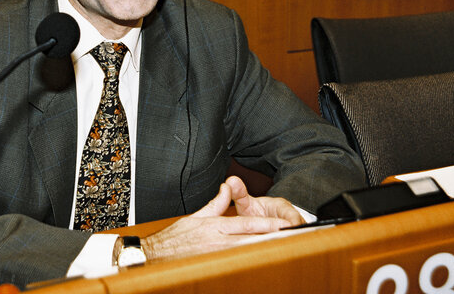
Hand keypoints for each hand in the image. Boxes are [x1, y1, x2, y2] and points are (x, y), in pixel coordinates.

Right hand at [141, 176, 304, 260]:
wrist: (159, 253)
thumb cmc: (177, 236)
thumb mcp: (198, 215)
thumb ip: (217, 202)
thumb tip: (227, 189)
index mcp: (218, 226)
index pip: (248, 223)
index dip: (269, 224)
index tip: (285, 224)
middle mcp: (221, 241)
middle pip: (254, 239)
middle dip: (275, 238)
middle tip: (294, 238)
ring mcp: (220, 255)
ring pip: (250, 252)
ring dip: (268, 250)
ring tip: (286, 248)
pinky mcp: (217, 265)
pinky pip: (239, 262)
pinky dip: (253, 260)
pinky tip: (265, 260)